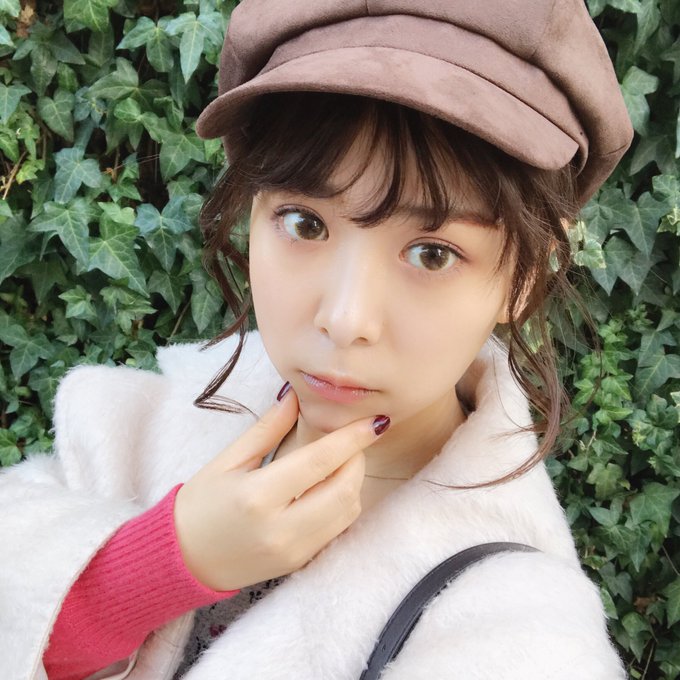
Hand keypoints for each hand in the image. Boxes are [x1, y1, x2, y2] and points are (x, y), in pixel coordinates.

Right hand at [174, 386, 388, 590]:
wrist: (184, 560)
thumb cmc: (200, 505)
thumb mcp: (227, 461)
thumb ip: (266, 429)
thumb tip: (295, 396)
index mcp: (257, 496)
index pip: (318, 462)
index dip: (351, 439)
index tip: (374, 421)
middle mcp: (281, 528)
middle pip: (344, 490)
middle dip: (357, 459)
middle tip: (352, 440)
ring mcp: (293, 551)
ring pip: (348, 512)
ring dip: (354, 482)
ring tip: (339, 462)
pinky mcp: (299, 563)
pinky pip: (337, 530)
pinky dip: (343, 504)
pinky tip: (328, 488)